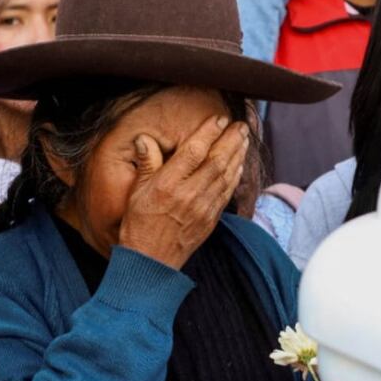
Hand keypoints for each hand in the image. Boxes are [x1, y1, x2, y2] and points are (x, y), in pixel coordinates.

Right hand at [118, 115, 248, 268]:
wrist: (151, 261)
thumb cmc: (139, 225)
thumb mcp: (136, 193)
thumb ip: (147, 165)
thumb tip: (145, 139)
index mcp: (167, 185)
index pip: (193, 152)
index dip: (208, 133)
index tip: (219, 119)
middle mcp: (189, 194)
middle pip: (216, 160)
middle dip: (231, 140)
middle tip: (241, 125)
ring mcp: (204, 207)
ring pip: (226, 175)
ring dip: (238, 154)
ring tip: (244, 138)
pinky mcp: (212, 219)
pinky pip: (228, 192)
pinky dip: (236, 175)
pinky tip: (240, 163)